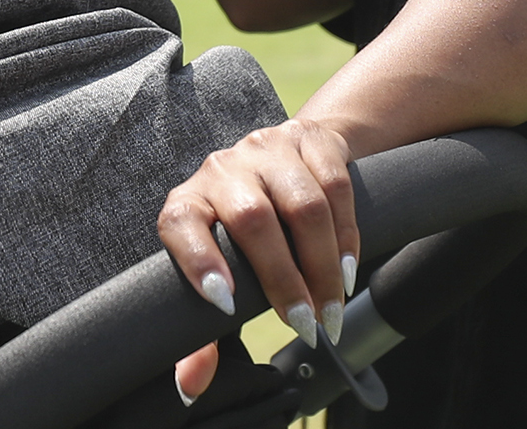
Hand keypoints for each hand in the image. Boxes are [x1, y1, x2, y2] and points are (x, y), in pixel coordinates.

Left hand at [157, 118, 358, 356]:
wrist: (291, 158)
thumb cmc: (247, 233)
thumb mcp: (221, 275)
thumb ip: (203, 333)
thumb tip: (191, 387)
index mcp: (189, 200)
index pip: (180, 223)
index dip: (198, 259)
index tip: (224, 304)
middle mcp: (223, 168)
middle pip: (253, 220)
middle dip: (284, 280)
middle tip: (305, 326)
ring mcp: (268, 147)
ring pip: (302, 205)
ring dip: (322, 264)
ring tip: (331, 308)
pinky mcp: (311, 138)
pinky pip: (335, 187)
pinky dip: (346, 235)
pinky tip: (346, 270)